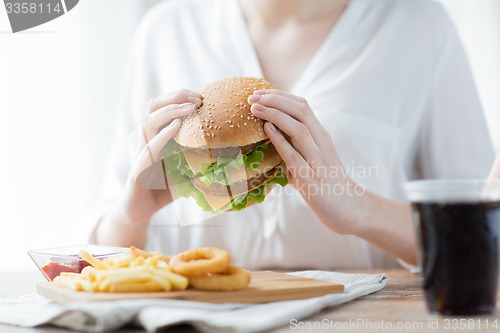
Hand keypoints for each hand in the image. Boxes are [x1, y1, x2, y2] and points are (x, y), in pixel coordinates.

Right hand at [122, 89, 201, 224]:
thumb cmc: (164, 189)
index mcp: (156, 136)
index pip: (164, 107)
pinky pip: (148, 149)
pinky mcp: (137, 170)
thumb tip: (233, 156)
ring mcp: (139, 153)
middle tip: (197, 97)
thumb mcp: (188, 170)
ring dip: (170, 112)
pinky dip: (162, 136)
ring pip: (148, 123)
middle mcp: (145, 140)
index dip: (180, 98)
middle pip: (153, 107)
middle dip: (175, 98)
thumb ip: (203, 160)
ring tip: (190, 107)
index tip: (201, 96)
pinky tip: (176, 128)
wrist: (139, 212)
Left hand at [248, 89, 416, 263]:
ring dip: (275, 115)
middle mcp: (322, 143)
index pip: (302, 106)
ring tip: (255, 108)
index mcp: (321, 136)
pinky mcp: (312, 180)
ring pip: (298, 128)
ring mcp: (319, 160)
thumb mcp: (312, 160)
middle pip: (300, 110)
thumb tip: (271, 140)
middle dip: (274, 99)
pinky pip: (295, 156)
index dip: (279, 96)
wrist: (350, 209)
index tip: (259, 92)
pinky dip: (280, 140)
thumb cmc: (327, 184)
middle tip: (252, 97)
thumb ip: (295, 148)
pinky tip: (267, 130)